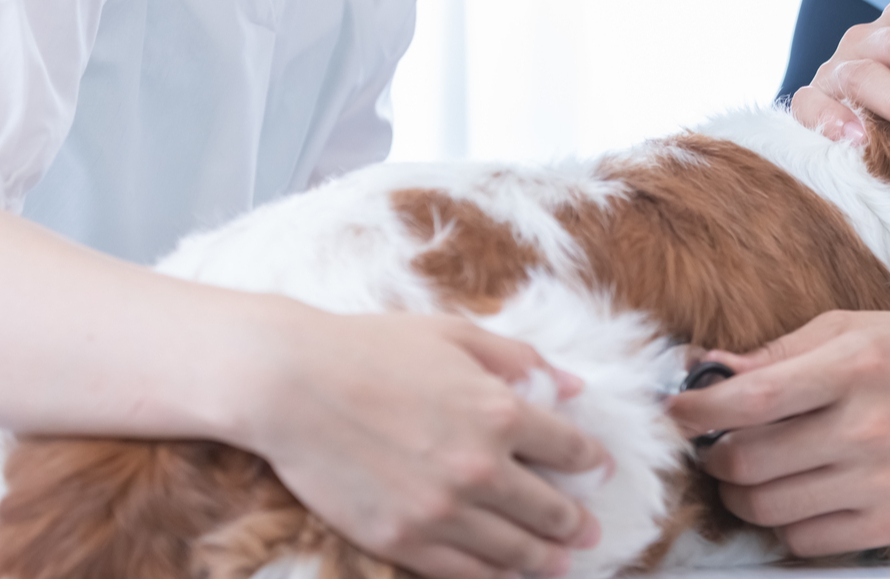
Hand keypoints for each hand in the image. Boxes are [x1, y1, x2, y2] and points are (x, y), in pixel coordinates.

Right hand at [236, 311, 611, 578]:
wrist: (290, 384)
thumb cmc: (370, 348)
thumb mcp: (455, 335)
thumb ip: (520, 359)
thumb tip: (573, 384)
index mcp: (500, 410)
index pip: (570, 448)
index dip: (592, 461)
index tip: (599, 468)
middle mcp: (481, 467)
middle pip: (551, 509)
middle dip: (577, 522)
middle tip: (590, 530)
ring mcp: (442, 510)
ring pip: (515, 550)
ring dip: (547, 559)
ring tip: (562, 563)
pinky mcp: (403, 540)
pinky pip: (465, 573)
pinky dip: (495, 577)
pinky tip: (507, 575)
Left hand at [666, 311, 889, 556]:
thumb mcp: (855, 328)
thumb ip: (778, 351)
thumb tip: (708, 368)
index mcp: (855, 367)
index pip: (753, 398)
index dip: (698, 409)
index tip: (675, 409)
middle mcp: (868, 428)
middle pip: (749, 462)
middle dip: (712, 455)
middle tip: (712, 443)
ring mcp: (881, 484)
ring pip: (768, 508)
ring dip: (739, 492)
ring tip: (746, 469)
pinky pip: (804, 542)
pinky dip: (782, 523)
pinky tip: (793, 494)